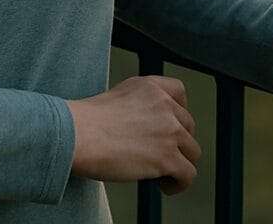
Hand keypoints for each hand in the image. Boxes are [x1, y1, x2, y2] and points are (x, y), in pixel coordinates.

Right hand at [66, 75, 201, 195]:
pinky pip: (189, 174)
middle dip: (176, 142)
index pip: (179, 92)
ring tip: (162, 174)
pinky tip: (164, 186)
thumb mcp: (119, 96)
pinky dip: (179, 184)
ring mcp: (169, 130)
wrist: (79, 134)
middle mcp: (164, 105)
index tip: (169, 127)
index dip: (178, 112)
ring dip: (179, 163)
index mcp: (151, 87)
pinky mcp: (167, 157)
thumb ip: (140, 104)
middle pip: (188, 125)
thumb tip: (148, 127)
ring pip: (192, 151)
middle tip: (158, 155)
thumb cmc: (89, 122)